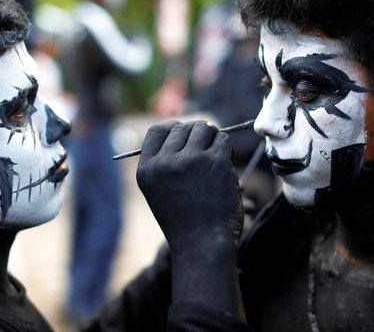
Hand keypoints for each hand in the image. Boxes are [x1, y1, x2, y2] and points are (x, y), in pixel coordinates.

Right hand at [136, 120, 242, 249]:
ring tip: (216, 161)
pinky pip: (224, 140)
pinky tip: (225, 168)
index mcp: (146, 169)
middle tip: (206, 154)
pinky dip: (227, 150)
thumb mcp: (159, 192)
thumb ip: (164, 163)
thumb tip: (185, 131)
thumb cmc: (184, 222)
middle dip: (198, 136)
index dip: (174, 130)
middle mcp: (164, 162)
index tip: (186, 139)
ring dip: (213, 141)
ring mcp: (189, 160)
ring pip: (205, 129)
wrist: (202, 246)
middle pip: (183, 127)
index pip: (157, 131)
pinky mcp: (214, 162)